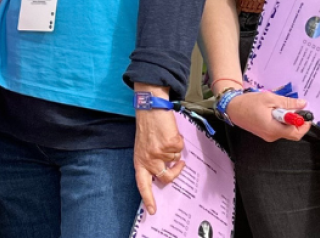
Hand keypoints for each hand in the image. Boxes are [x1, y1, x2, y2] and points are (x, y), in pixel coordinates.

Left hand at [134, 99, 184, 213]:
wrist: (150, 108)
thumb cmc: (148, 127)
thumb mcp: (143, 147)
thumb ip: (150, 160)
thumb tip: (165, 170)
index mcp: (140, 161)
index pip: (143, 184)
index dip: (148, 198)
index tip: (153, 211)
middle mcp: (149, 159)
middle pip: (166, 177)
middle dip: (175, 172)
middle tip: (179, 165)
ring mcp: (160, 153)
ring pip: (175, 159)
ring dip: (174, 149)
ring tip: (166, 136)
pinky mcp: (170, 144)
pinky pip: (180, 149)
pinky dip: (178, 141)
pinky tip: (170, 132)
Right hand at [227, 91, 310, 141]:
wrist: (232, 108)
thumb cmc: (249, 103)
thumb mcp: (270, 99)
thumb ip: (287, 103)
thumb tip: (303, 104)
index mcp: (273, 128)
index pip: (295, 133)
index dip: (304, 124)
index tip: (307, 114)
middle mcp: (272, 135)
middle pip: (292, 133)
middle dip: (298, 122)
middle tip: (298, 108)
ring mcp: (268, 136)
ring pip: (286, 130)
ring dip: (289, 120)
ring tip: (284, 107)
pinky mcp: (266, 133)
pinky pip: (279, 129)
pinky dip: (282, 121)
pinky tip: (278, 111)